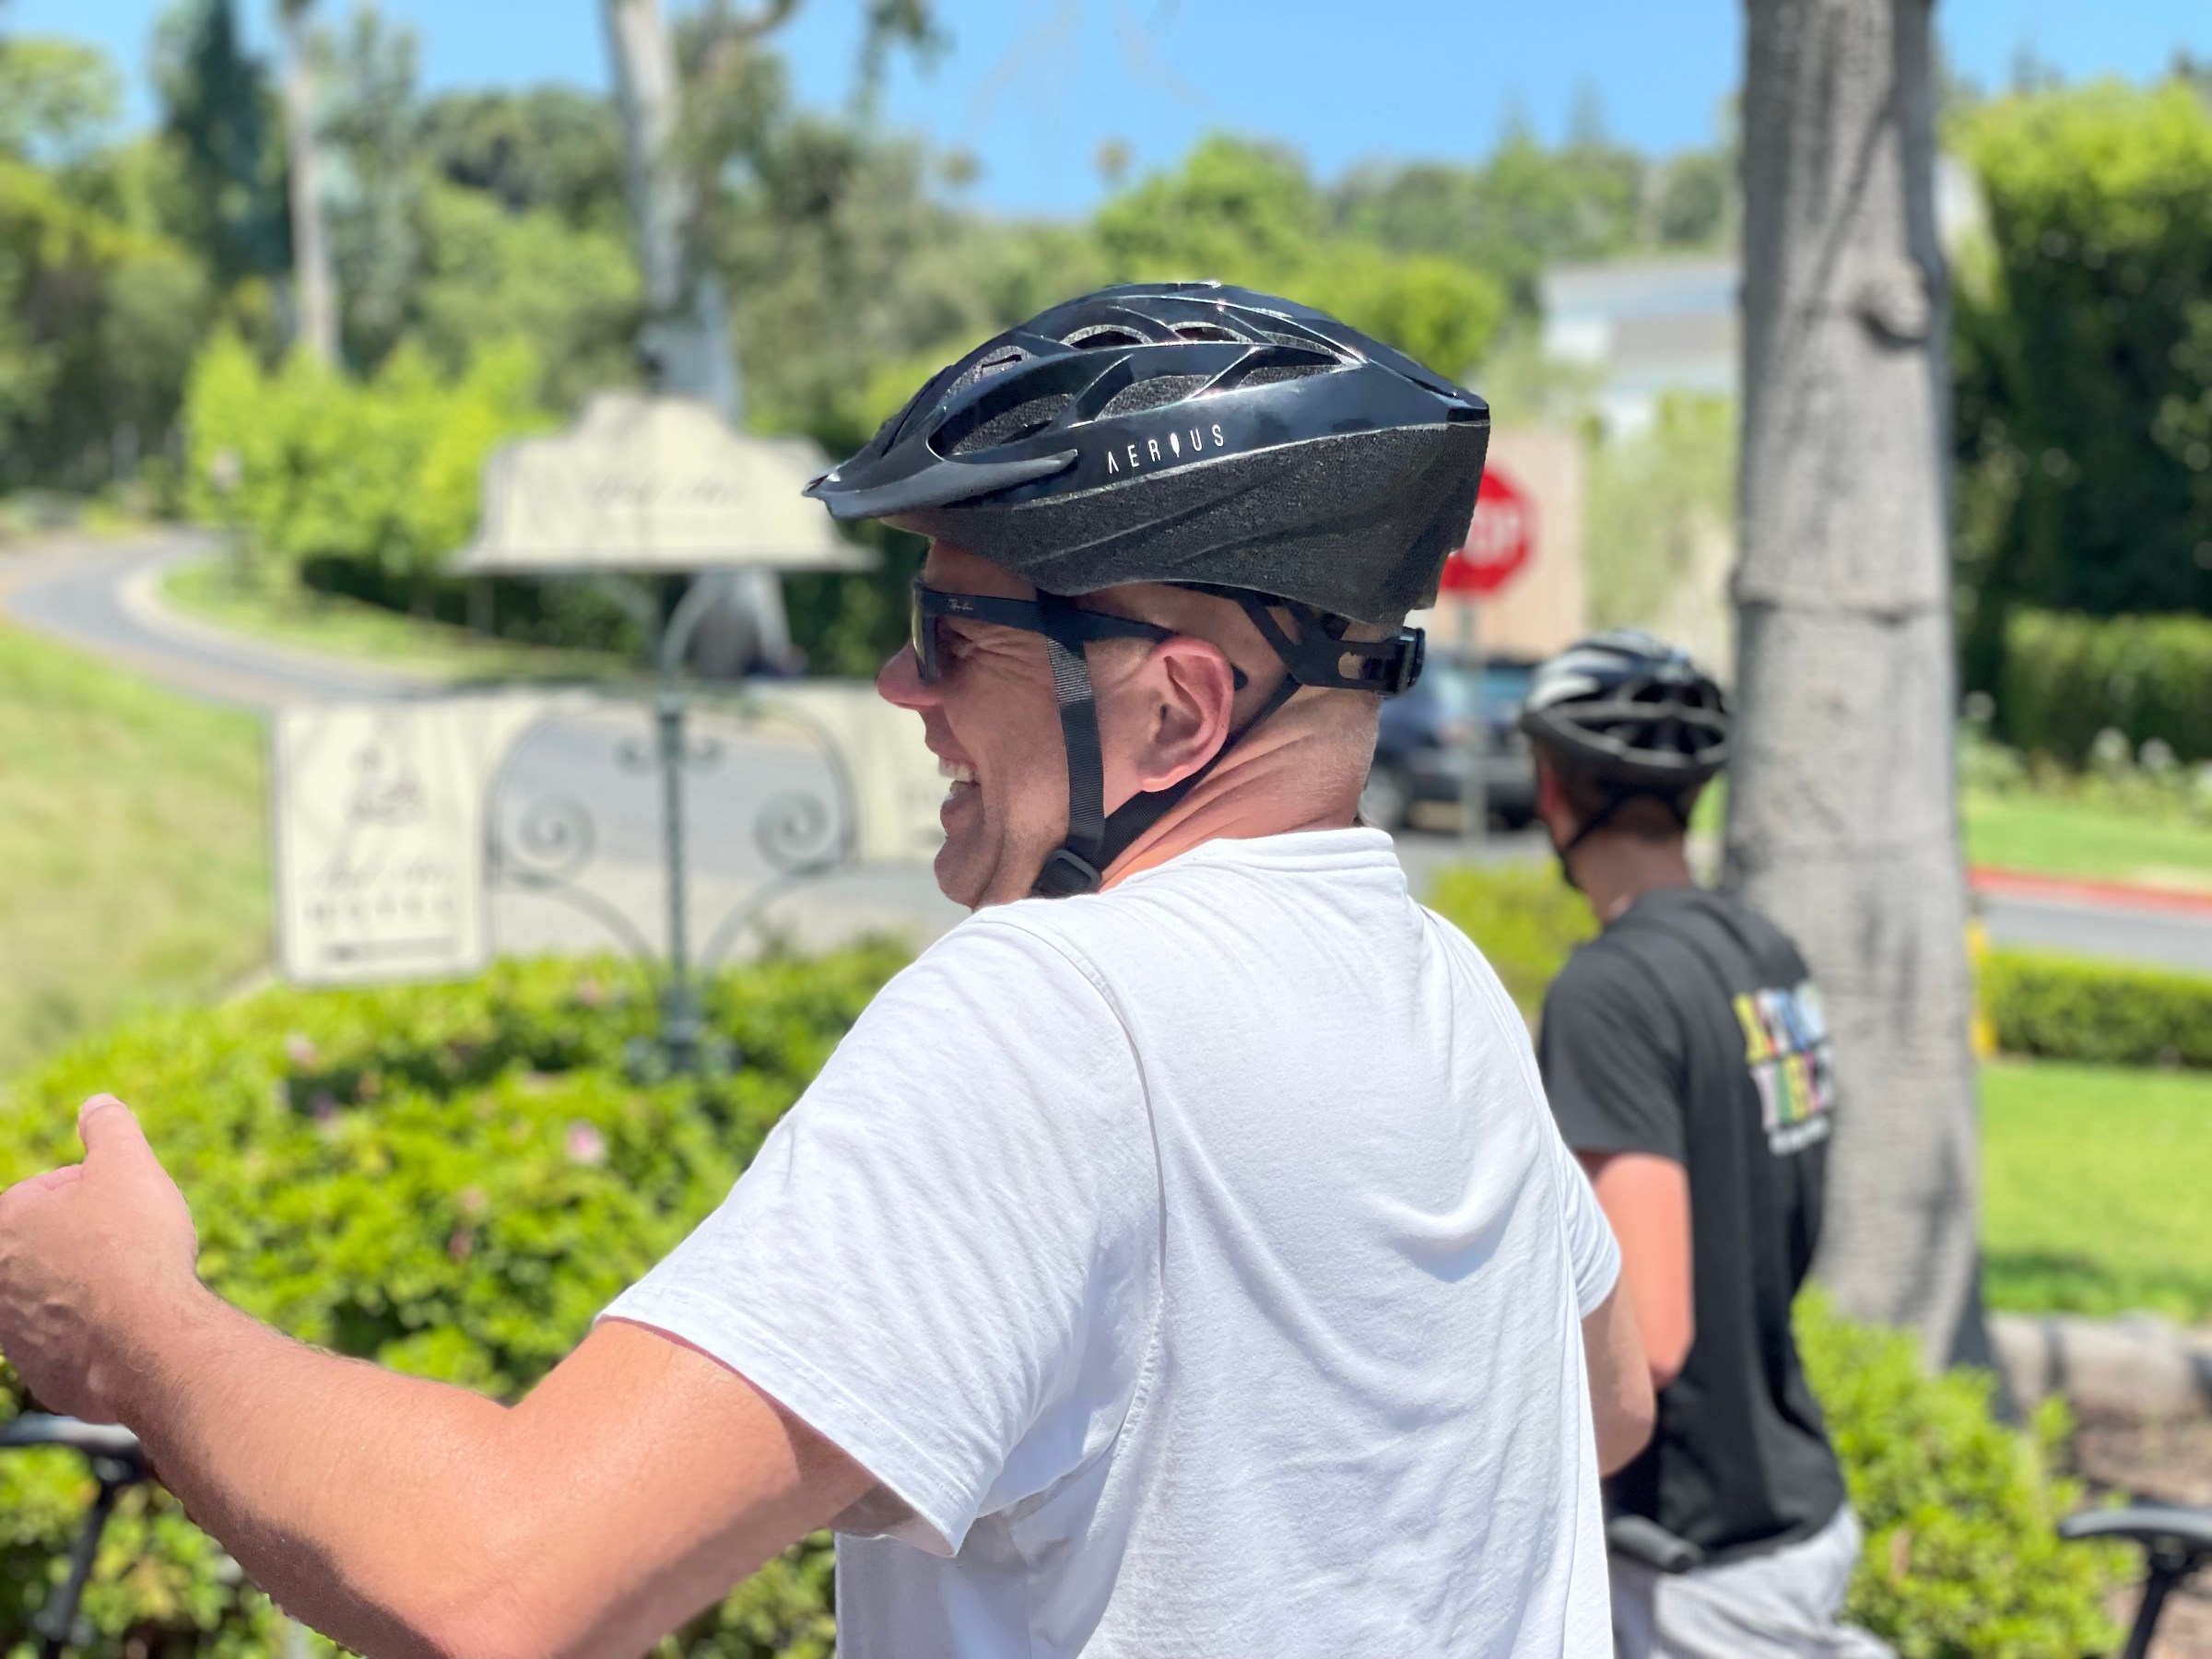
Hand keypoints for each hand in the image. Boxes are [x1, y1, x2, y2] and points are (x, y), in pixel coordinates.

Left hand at [0, 1095, 200, 1422]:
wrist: (149, 1343)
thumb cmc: (135, 1250)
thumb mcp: (129, 1165)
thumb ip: (109, 1128)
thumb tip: (96, 1104)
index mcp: (4, 1227)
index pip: (41, 1193)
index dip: (90, 1189)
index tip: (122, 1203)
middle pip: (45, 1247)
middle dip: (85, 1240)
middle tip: (132, 1242)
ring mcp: (13, 1336)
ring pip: (55, 1296)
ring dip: (89, 1286)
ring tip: (137, 1285)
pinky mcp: (42, 1375)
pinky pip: (70, 1342)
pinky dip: (98, 1332)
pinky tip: (133, 1324)